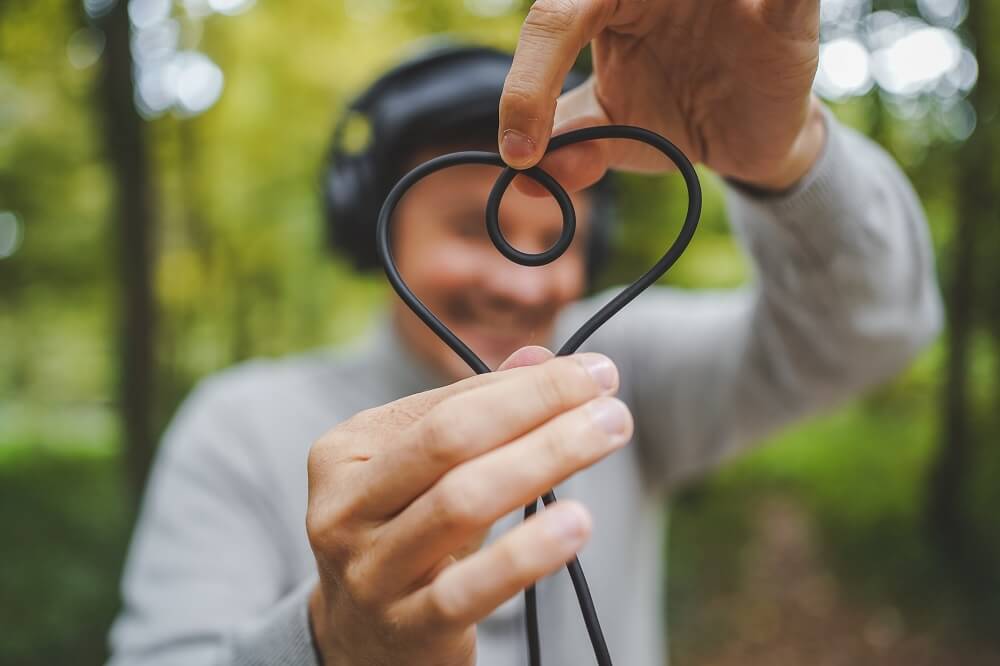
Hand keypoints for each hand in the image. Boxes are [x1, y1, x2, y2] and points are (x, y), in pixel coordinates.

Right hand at [306, 347, 632, 664]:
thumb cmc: (407, 538)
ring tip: (609, 434)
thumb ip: (476, 413)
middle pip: (450, 441)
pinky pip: (470, 588)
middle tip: (609, 397)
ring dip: (545, 459)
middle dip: (536, 407)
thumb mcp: (428, 475)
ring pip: (462, 502)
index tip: (593, 372)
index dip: (525, 386)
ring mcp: (369, 571)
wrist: (363, 643)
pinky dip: (528, 552)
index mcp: (344, 452)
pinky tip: (578, 522)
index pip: (446, 405)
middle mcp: (343, 507)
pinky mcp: (405, 627)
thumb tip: (541, 358)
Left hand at [499, 0, 825, 191]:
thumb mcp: (616, 131)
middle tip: (542, 126)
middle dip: (557, 54)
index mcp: (605, 1)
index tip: (520, 155)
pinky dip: (781, 1)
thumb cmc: (674, 115)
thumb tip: (525, 180)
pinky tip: (770, 9)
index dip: (526, 88)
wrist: (749, 139)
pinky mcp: (784, 10)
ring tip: (685, 29)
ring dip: (697, 9)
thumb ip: (571, 145)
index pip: (552, 22)